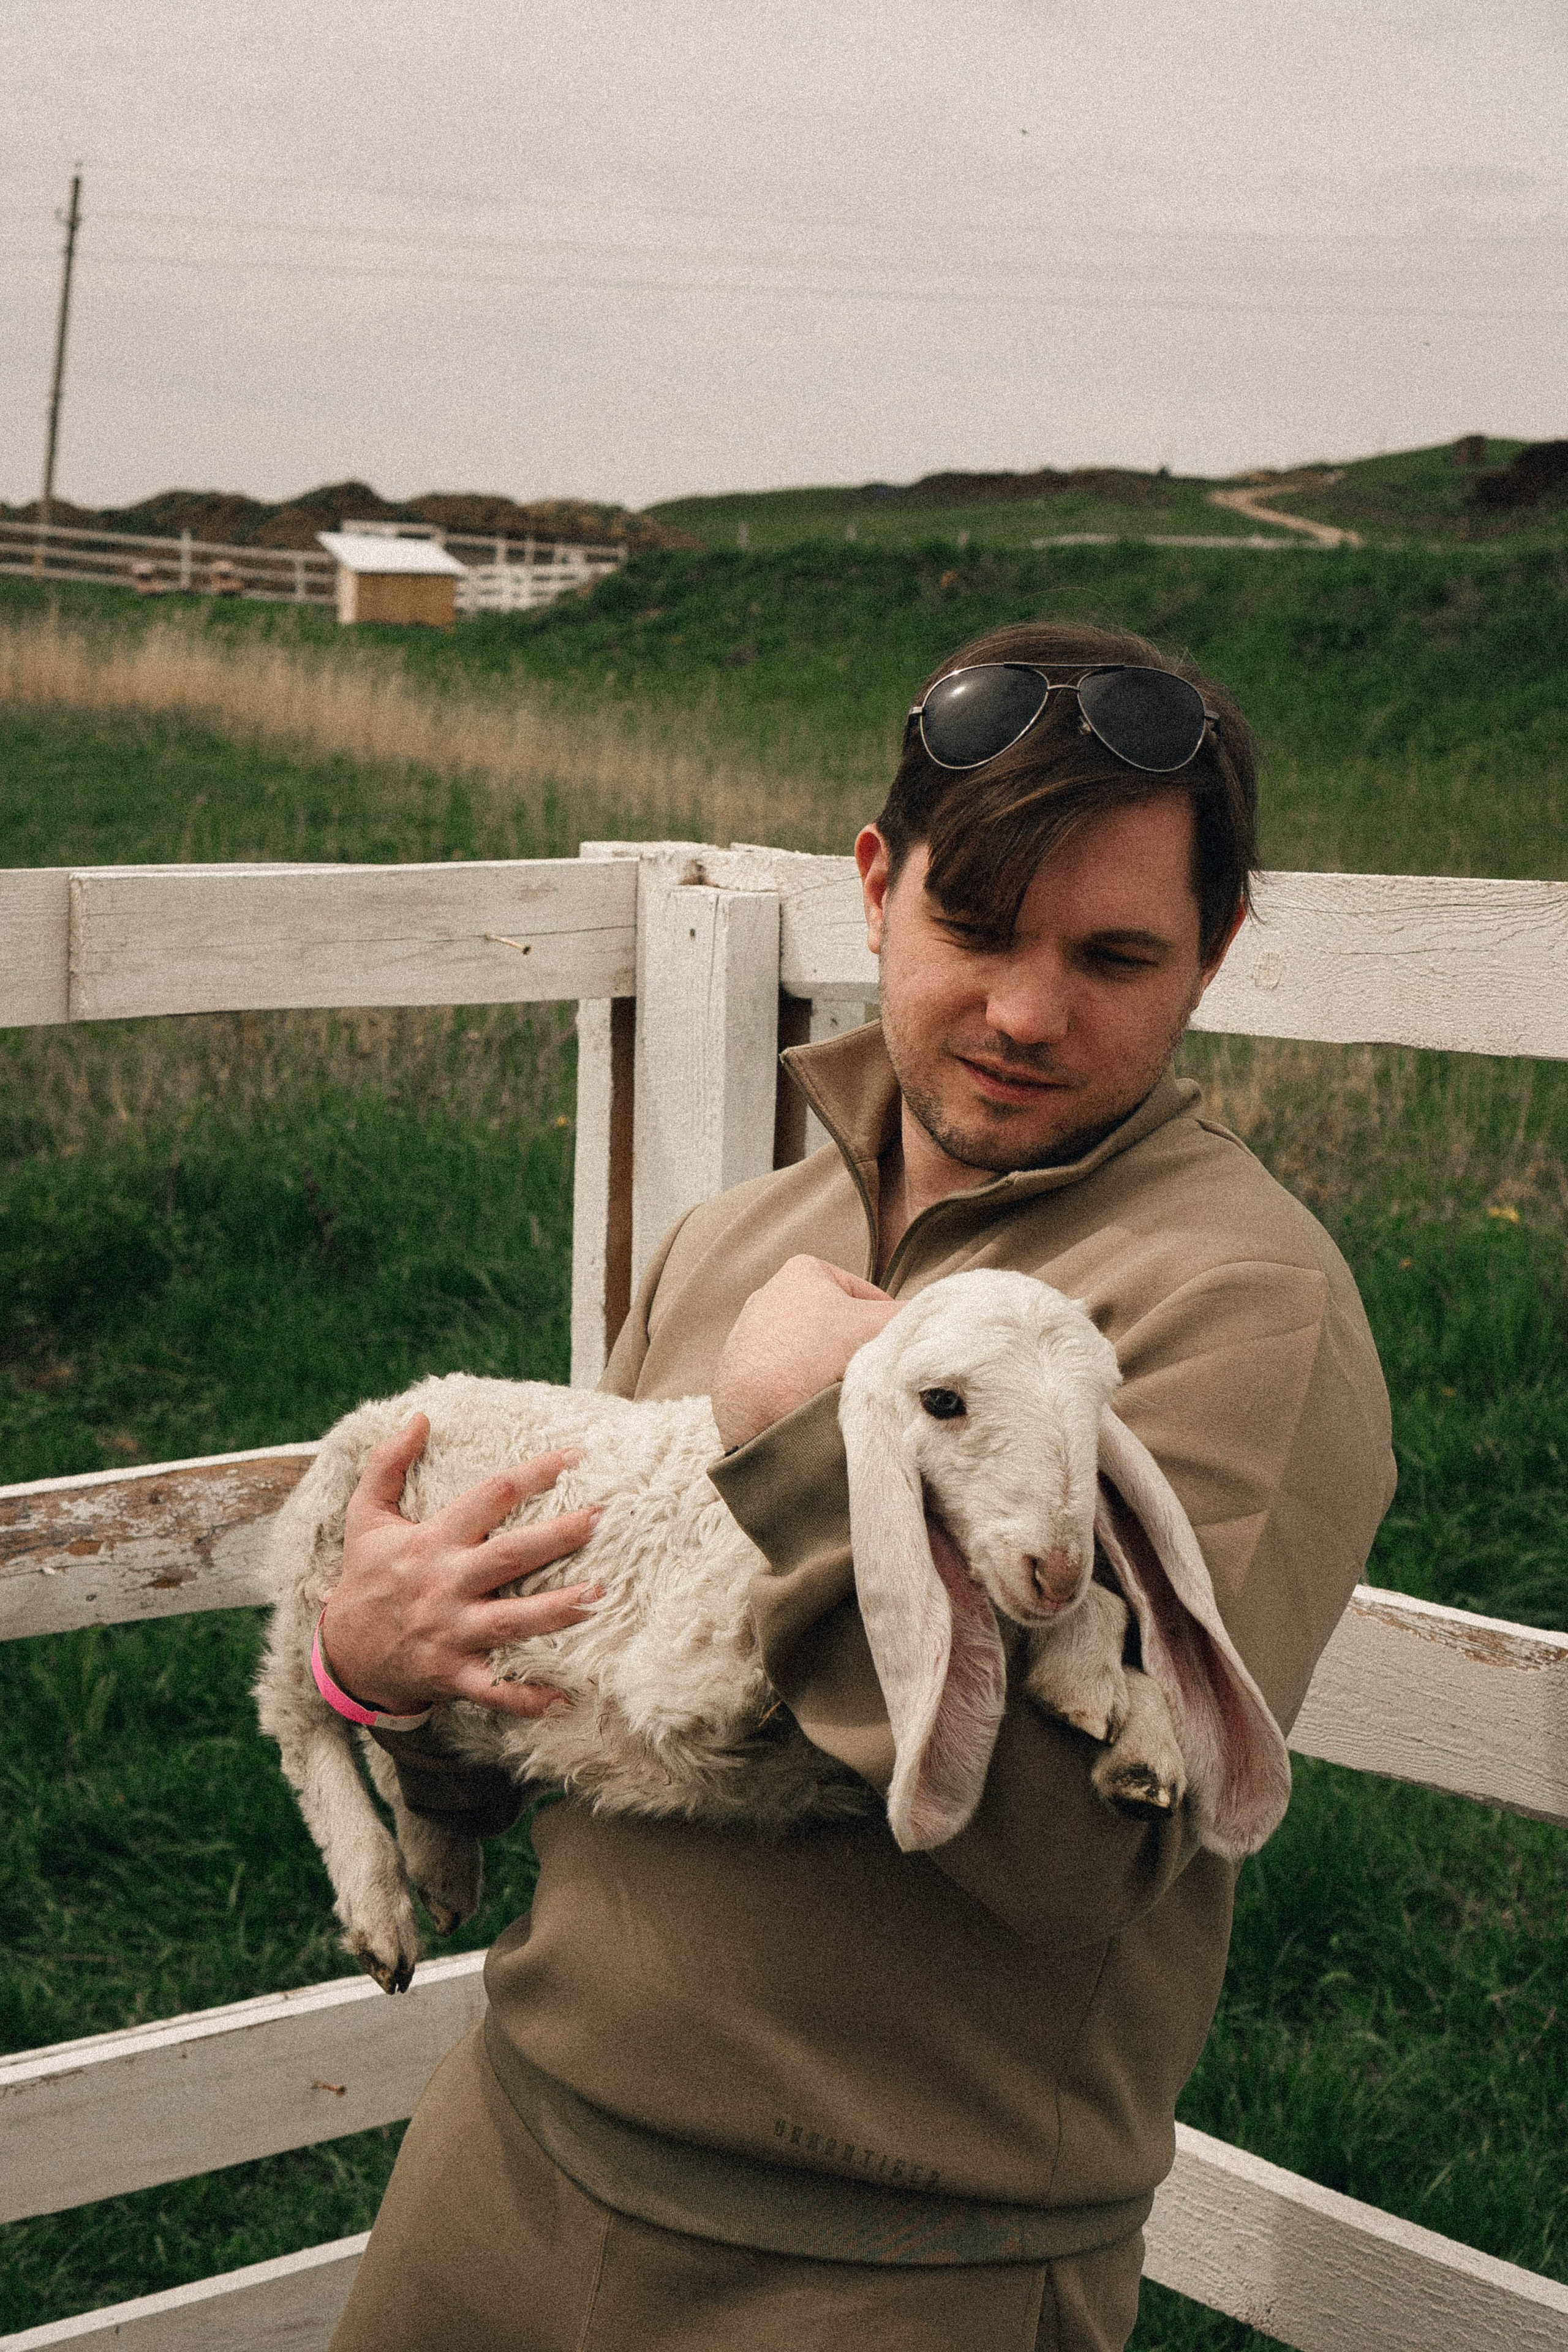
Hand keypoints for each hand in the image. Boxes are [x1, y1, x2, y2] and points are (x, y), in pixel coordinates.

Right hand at [319, 1415, 603, 1719]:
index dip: (532, 1473)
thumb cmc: (366, 1578)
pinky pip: (495, 1689)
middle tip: (601, 1518)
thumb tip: (419, 1416)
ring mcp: (450, 1633)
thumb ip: (388, 1464)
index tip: (576, 1456)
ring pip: (512, 1621)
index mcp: (431, 1542)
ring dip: (558, 1610)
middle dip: (557, 1537)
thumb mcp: (365, 1517)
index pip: (488, 1497)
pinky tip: (566, 1698)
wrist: (342, 1654)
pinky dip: (528, 1698)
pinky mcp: (452, 1675)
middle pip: (509, 1556)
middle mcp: (445, 1585)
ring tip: (601, 1595)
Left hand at [711, 1255, 899, 1449]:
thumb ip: (912, 1315)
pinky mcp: (738, 1370)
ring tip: (835, 1396)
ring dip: (827, 1373)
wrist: (756, 1411)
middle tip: (866, 1377)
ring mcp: (750, 1334)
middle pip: (838, 1327)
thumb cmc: (815, 1356)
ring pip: (813, 1354)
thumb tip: (943, 1313)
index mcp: (802, 1269)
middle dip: (855, 1351)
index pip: (868, 1298)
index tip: (888, 1354)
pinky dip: (800, 1391)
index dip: (887, 1328)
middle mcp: (769, 1294)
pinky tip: (807, 1407)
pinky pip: (786, 1378)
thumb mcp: (879, 1327)